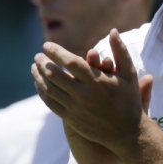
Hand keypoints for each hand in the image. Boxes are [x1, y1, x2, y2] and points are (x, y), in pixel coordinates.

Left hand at [32, 29, 152, 157]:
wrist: (127, 133)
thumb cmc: (129, 100)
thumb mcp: (129, 73)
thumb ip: (120, 50)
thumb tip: (113, 30)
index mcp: (96, 80)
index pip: (69, 61)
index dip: (55, 51)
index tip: (46, 45)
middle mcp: (83, 94)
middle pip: (54, 74)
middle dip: (42, 62)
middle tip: (37, 56)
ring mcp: (75, 107)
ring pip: (49, 89)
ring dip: (38, 76)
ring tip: (33, 67)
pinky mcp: (71, 119)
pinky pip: (51, 103)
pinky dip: (42, 91)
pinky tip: (39, 84)